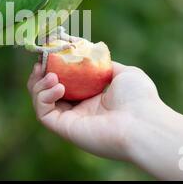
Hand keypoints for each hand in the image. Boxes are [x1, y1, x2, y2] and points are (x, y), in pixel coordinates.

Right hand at [27, 61, 163, 159]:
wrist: (143, 123)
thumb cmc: (139, 98)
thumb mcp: (124, 73)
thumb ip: (105, 65)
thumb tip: (93, 54)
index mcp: (93, 99)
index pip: (65, 82)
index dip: (54, 68)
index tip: (50, 53)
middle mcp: (79, 111)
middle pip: (48, 92)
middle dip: (40, 76)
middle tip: (40, 64)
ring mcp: (71, 121)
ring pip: (42, 103)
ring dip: (39, 86)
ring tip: (51, 75)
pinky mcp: (65, 129)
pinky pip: (43, 114)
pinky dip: (43, 98)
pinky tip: (58, 86)